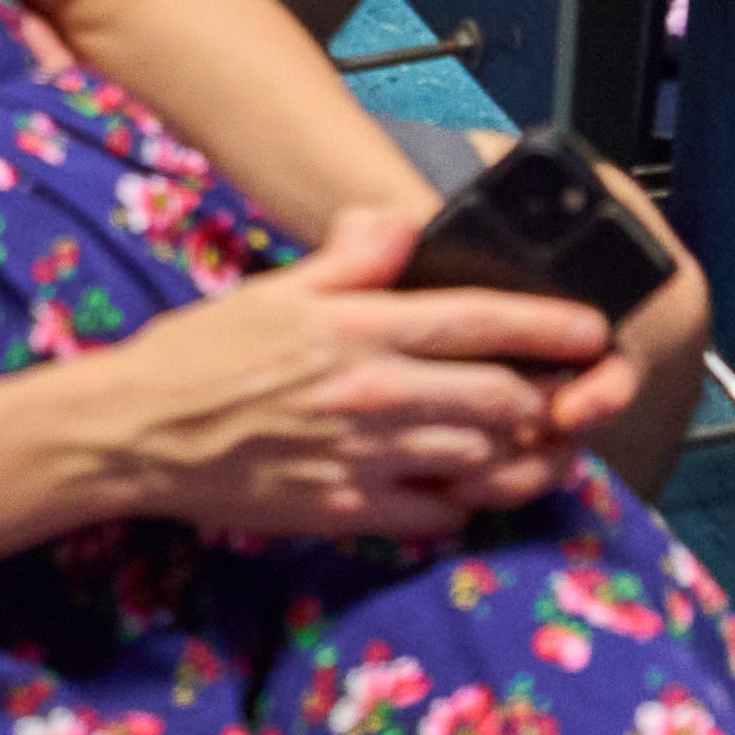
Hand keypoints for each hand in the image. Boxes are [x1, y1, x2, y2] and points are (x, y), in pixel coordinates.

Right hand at [90, 211, 636, 535]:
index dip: (549, 326)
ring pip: (481, 458)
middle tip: (569, 396)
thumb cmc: (205, 352)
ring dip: (520, 452)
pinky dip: (466, 499)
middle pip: (501, 398)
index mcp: (359, 327)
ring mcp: (365, 459)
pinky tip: (465, 484)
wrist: (141, 431)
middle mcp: (374, 393)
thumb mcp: (278, 286)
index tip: (593, 332)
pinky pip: (439, 513)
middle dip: (548, 398)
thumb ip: (352, 255)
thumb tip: (404, 221)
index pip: (480, 320)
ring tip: (539, 443)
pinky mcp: (350, 511)